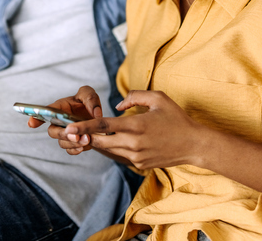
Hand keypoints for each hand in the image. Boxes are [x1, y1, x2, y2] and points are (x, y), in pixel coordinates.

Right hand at [27, 86, 102, 155]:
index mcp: (59, 107)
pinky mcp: (72, 143)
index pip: (45, 111)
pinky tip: (84, 146)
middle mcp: (59, 121)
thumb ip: (91, 99)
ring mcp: (65, 133)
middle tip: (76, 136)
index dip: (36, 117)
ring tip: (86, 140)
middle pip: (53, 131)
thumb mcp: (89, 94)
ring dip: (72, 143)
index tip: (31, 124)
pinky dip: (76, 150)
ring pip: (61, 142)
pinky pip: (70, 150)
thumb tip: (96, 114)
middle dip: (62, 134)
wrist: (97, 118)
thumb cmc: (88, 102)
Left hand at [61, 90, 204, 169]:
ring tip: (88, 134)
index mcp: (136, 126)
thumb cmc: (176, 119)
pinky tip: (111, 140)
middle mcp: (133, 144)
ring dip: (98, 142)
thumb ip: (135, 96)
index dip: (84, 126)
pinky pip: (119, 155)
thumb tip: (118, 104)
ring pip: (108, 150)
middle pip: (100, 141)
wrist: (193, 145)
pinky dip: (112, 148)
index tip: (68, 127)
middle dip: (85, 136)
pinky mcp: (138, 165)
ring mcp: (135, 157)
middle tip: (70, 130)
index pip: (103, 126)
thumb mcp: (158, 98)